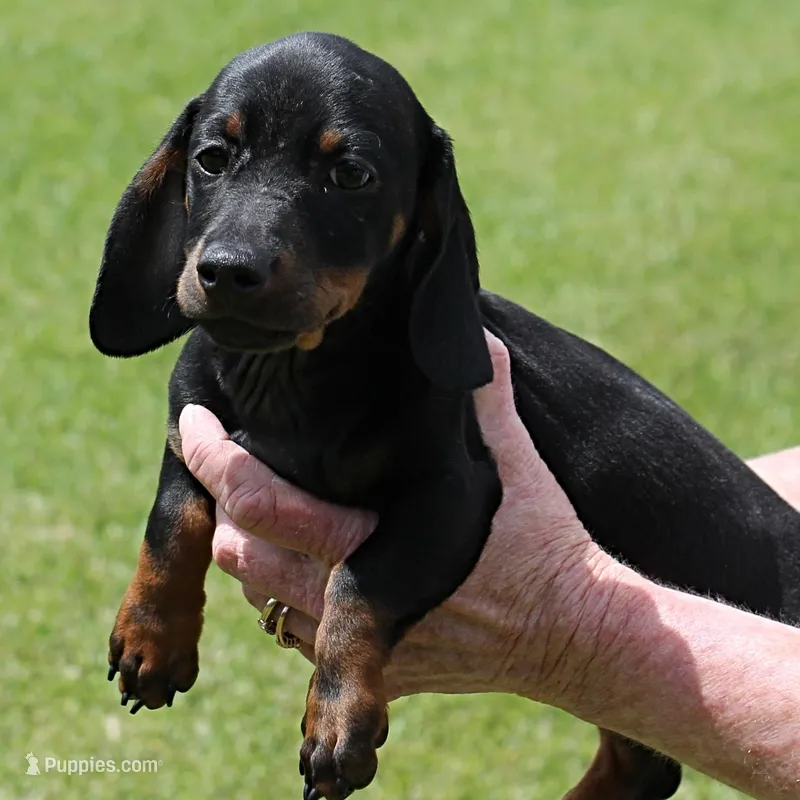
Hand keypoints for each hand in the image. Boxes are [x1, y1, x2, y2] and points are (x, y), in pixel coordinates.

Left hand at [180, 332, 621, 704]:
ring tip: (261, 510)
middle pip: (238, 555)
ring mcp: (358, 644)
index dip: (210, 459)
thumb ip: (487, 402)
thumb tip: (479, 340)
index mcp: (375, 540)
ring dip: (248, 552)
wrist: (572, 633)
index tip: (192, 422)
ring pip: (258, 599)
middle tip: (224, 462)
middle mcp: (352, 601)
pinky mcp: (373, 668)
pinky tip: (305, 562)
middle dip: (218, 506)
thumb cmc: (545, 542)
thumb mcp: (517, 464)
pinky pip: (293, 638)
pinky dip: (281, 595)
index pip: (258, 503)